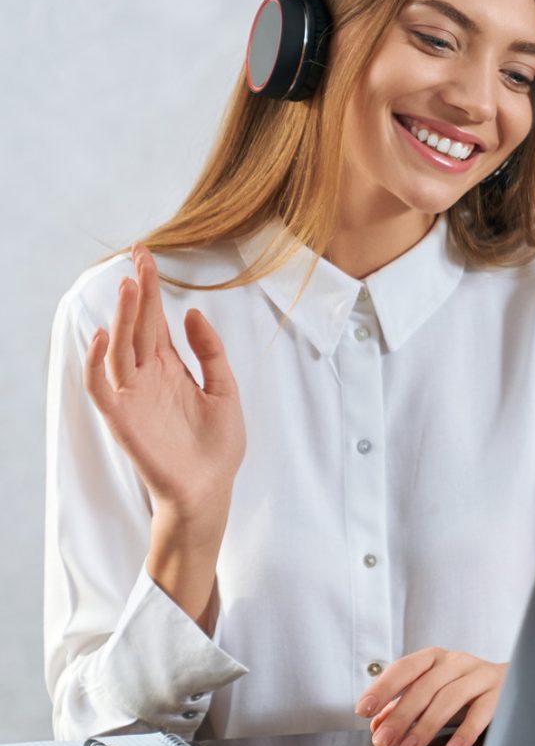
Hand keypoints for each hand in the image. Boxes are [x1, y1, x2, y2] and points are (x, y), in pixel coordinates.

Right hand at [83, 243, 245, 543]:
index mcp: (172, 366)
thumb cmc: (218, 445)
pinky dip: (96, 361)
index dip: (151, 287)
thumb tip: (195, 312)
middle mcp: (148, 376)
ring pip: (120, 347)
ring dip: (122, 317)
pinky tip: (104, 335)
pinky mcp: (122, 418)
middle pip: (138, 325)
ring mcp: (133, 395)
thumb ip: (211, 352)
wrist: (211, 489)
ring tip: (129, 286)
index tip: (147, 255)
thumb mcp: (226, 390)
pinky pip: (102, 385)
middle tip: (138, 256)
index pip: (157, 319)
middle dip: (137, 291)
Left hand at [355, 648, 507, 745]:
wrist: (517, 679)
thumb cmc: (465, 687)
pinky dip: (466, 730)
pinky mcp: (500, 691)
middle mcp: (456, 661)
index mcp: (435, 658)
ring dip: (426, 726)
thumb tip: (377, 725)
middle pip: (425, 685)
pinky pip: (483, 710)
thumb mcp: (433, 690)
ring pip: (450, 697)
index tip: (364, 709)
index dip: (383, 687)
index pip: (405, 668)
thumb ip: (404, 706)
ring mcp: (480, 674)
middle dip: (401, 715)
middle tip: (383, 740)